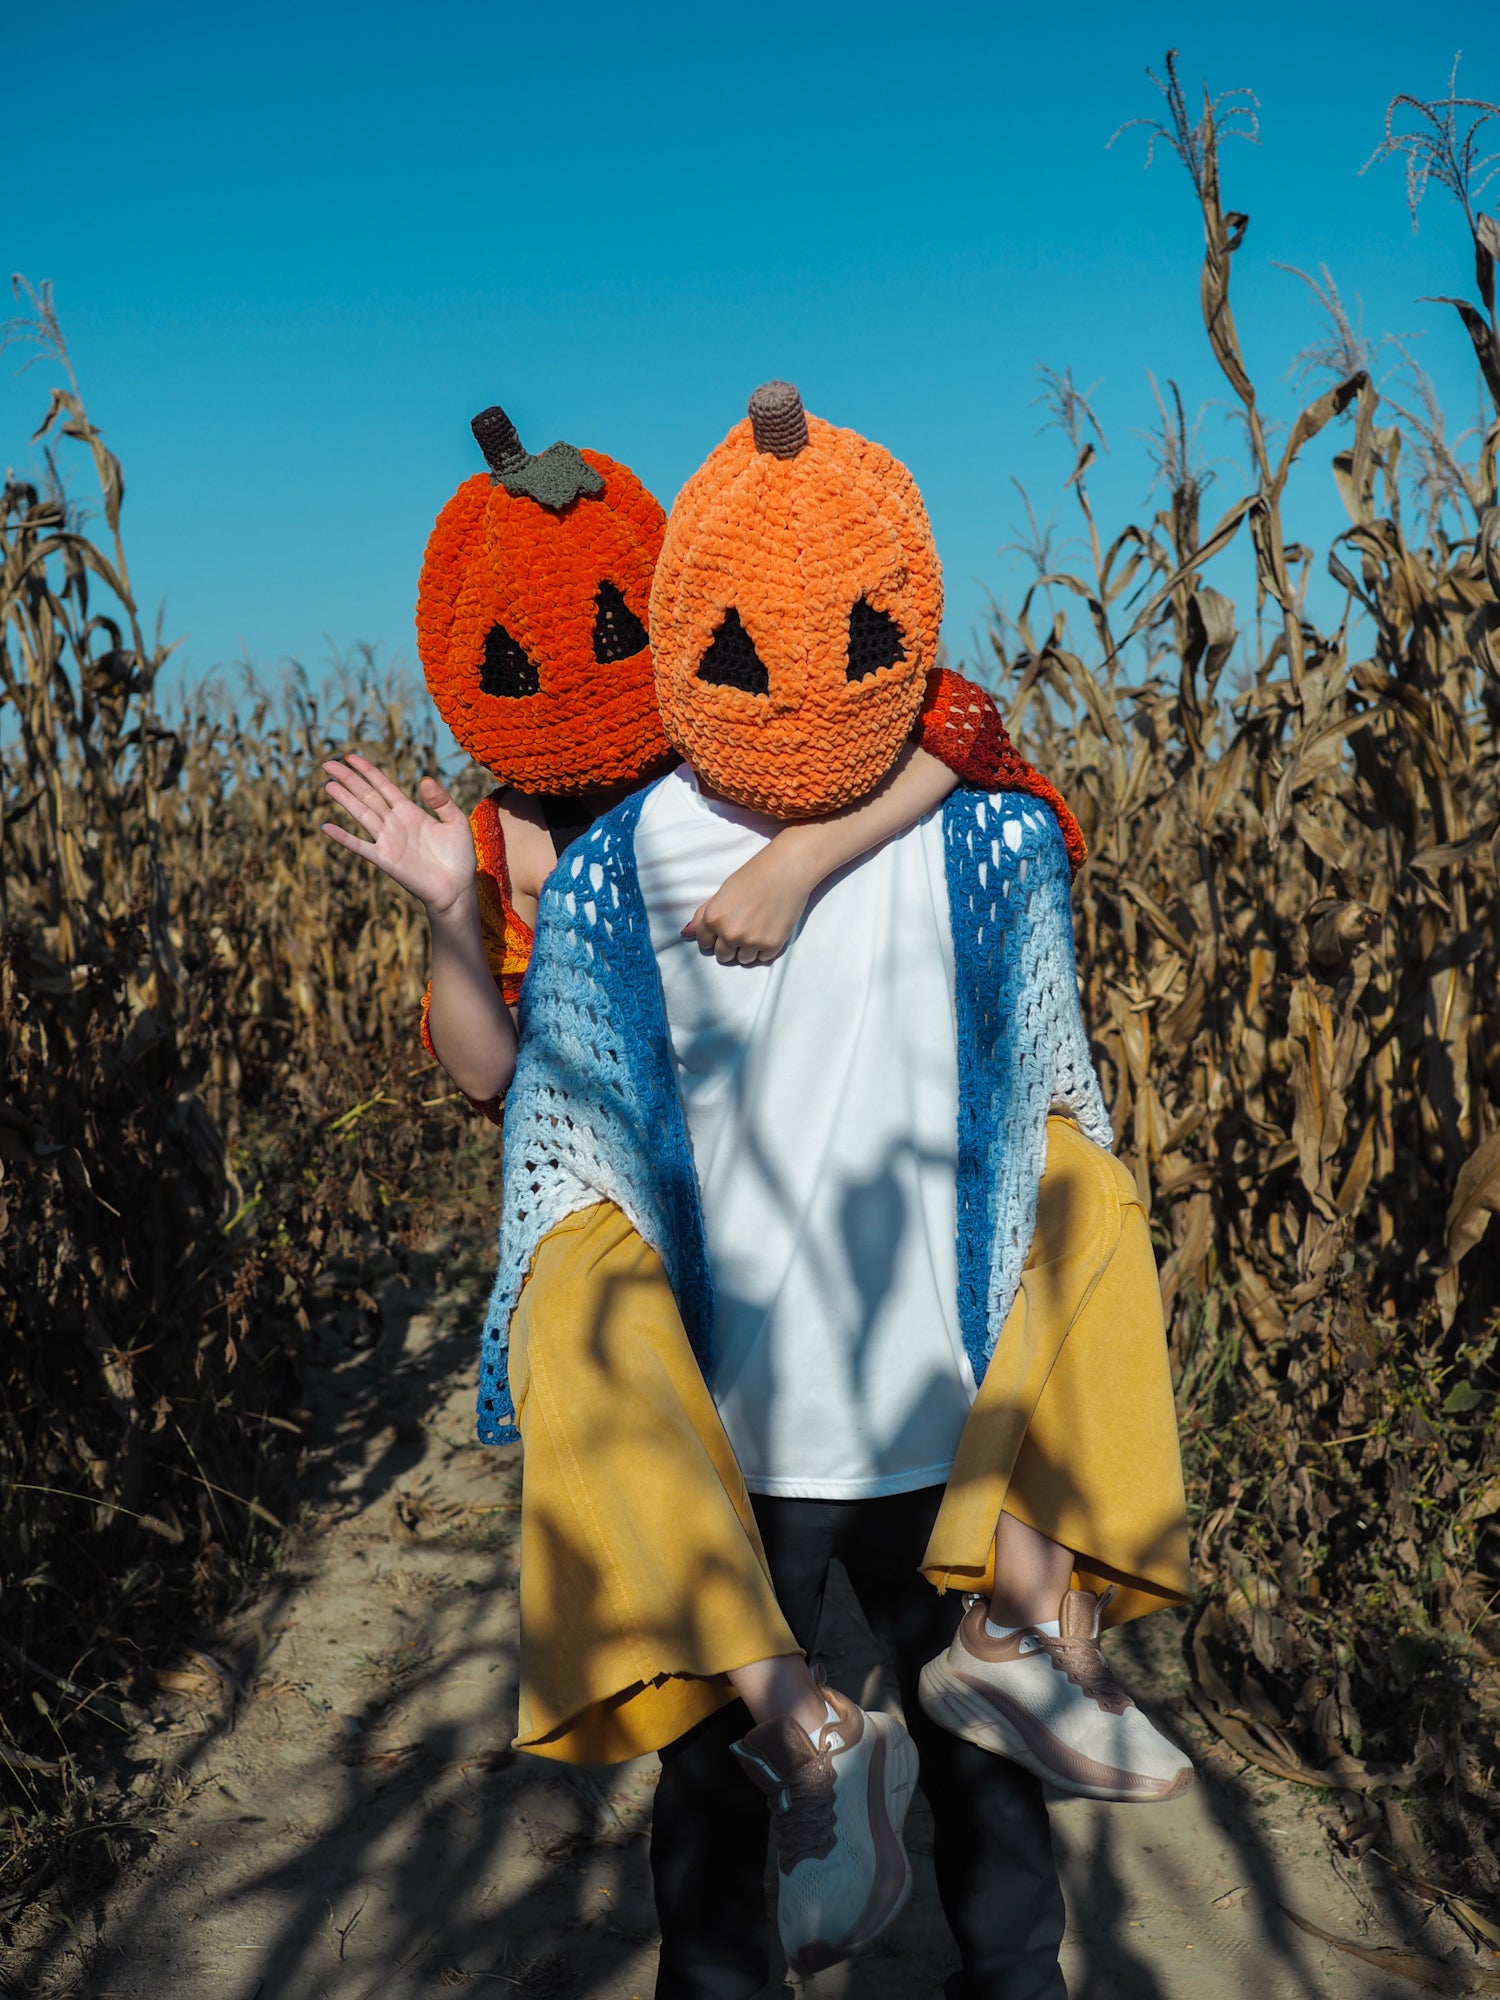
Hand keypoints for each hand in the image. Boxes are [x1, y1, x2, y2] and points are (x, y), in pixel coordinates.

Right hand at [320, 754, 476, 916]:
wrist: (456, 888)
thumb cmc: (459, 857)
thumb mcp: (456, 822)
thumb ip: (441, 800)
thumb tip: (424, 779)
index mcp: (410, 811)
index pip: (384, 786)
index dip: (368, 771)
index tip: (351, 757)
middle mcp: (395, 823)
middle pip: (367, 796)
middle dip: (348, 779)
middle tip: (328, 764)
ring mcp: (388, 840)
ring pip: (361, 814)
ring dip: (344, 800)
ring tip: (328, 785)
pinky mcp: (385, 859)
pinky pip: (360, 846)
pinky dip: (343, 838)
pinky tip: (327, 828)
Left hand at [682, 839, 817, 964]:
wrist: (786, 871)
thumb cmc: (753, 876)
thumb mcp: (722, 892)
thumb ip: (703, 915)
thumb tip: (685, 934)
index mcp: (713, 919)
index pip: (704, 944)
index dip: (713, 937)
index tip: (723, 930)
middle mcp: (729, 933)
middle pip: (723, 956)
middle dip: (729, 946)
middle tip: (743, 928)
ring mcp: (751, 942)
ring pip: (743, 960)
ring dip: (748, 949)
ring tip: (757, 928)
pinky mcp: (771, 946)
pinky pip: (762, 958)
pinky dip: (765, 949)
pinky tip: (770, 929)